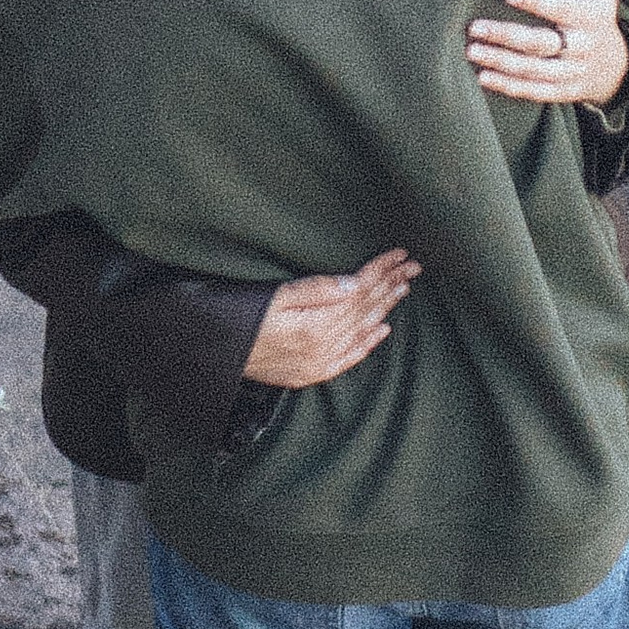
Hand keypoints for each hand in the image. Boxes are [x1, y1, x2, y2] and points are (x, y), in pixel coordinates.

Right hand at [243, 249, 419, 388]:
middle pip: (365, 308)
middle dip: (391, 284)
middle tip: (413, 266)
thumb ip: (316, 290)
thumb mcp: (272, 296)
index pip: (359, 290)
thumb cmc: (237, 320)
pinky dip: (369, 343)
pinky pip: (349, 358)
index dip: (381, 270)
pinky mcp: (312, 373)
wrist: (215, 360)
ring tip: (404, 287)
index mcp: (316, 324)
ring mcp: (319, 362)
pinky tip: (383, 329)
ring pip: (362, 330)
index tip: (400, 254)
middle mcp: (323, 345)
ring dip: (385, 307)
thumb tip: (355, 283)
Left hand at [467, 0, 628, 108]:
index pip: (560, 10)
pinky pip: (533, 91)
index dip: (537, 3)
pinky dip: (508, 86)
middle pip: (541, 43)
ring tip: (472, 51)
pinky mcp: (561, 92)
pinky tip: (482, 77)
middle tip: (474, 27)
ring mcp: (571, 73)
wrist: (615, 68)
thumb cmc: (599, 18)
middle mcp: (580, 47)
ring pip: (533, 70)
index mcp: (589, 18)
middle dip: (506, 36)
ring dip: (501, 62)